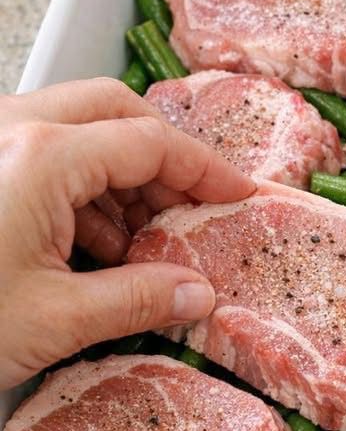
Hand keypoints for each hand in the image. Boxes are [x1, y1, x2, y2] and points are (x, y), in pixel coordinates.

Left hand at [0, 78, 254, 388]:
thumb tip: (197, 293)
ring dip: (120, 180)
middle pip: (113, 111)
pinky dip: (80, 193)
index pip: (150, 142)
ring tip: (140, 246)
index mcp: (42, 155)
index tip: (239, 195)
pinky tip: (91, 251)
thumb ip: (140, 299)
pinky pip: (43, 155)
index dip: (206, 170)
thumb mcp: (56, 319)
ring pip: (77, 130)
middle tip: (189, 207)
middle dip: (161, 157)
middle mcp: (12, 128)